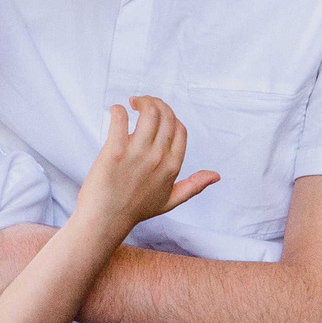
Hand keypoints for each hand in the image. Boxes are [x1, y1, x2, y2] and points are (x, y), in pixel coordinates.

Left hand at [76, 96, 218, 231]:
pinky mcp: (115, 152)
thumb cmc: (135, 210)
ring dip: (141, 101)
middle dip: (155, 103)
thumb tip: (216, 176)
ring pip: (148, 113)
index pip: (180, 129)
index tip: (158, 116)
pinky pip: (120, 119)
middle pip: (166, 116)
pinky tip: (117, 111)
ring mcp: (137, 154)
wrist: (105, 221)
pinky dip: (118, 110)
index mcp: (172, 166)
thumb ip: (193, 186)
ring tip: (132, 103)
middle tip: (142, 103)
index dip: (170, 117)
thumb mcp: (170, 200)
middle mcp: (158, 158)